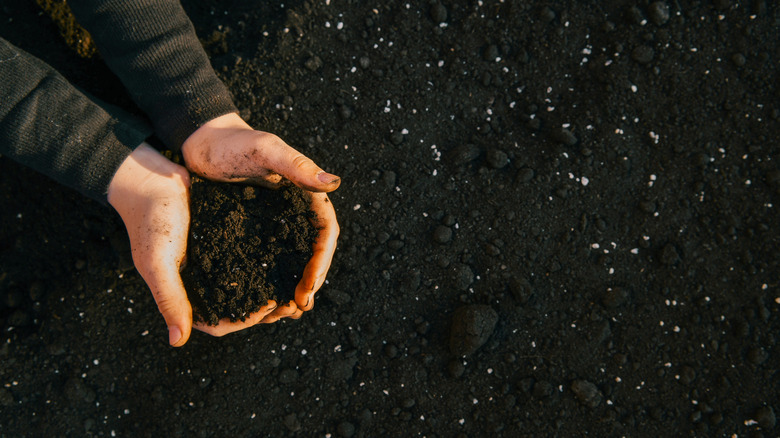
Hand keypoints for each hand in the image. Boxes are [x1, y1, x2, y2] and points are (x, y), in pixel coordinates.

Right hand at [107, 143, 280, 344]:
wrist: (153, 179)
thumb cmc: (150, 220)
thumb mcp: (158, 261)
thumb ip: (169, 298)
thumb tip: (178, 341)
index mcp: (183, 297)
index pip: (221, 324)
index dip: (249, 320)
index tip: (274, 306)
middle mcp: (202, 287)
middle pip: (240, 309)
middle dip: (269, 309)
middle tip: (297, 300)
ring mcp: (215, 266)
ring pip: (250, 286)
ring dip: (274, 288)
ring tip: (299, 282)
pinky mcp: (225, 245)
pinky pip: (250, 260)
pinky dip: (270, 263)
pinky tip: (291, 256)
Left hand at [181, 113, 339, 325]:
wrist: (201, 141)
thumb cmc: (233, 142)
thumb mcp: (264, 150)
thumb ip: (297, 165)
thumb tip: (334, 182)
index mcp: (307, 193)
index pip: (325, 232)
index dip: (322, 261)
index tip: (309, 285)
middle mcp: (296, 210)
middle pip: (314, 252)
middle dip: (311, 281)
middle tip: (299, 307)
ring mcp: (277, 222)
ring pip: (295, 259)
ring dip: (296, 285)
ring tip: (287, 310)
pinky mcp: (256, 229)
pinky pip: (271, 258)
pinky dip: (273, 279)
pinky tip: (264, 297)